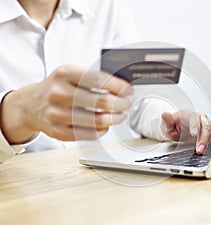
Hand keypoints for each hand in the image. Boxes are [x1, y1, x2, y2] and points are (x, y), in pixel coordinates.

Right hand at [1, 65, 132, 143]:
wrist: (29, 105)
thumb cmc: (57, 87)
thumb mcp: (71, 74)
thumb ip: (94, 77)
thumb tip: (123, 86)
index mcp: (65, 73)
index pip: (100, 79)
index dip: (119, 86)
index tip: (129, 90)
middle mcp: (59, 93)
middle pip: (102, 101)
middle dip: (122, 103)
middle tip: (127, 103)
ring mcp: (57, 114)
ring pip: (99, 120)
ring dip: (116, 118)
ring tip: (120, 115)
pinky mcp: (58, 132)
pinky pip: (90, 134)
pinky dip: (103, 130)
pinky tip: (106, 125)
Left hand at [161, 110, 210, 154]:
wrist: (180, 126)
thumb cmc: (175, 125)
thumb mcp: (168, 124)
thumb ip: (167, 121)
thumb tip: (164, 114)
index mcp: (190, 115)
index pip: (194, 119)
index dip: (195, 126)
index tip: (194, 134)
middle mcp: (202, 119)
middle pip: (206, 126)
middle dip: (204, 139)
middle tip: (200, 150)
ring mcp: (209, 125)